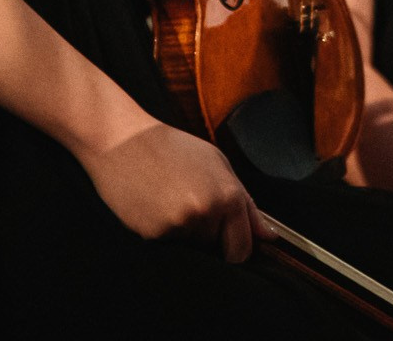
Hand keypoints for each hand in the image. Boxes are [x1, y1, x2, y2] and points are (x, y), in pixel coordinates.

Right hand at [72, 118, 262, 261]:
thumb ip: (247, 204)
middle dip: (210, 235)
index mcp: (229, 195)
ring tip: (171, 198)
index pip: (242, 248)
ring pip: (191, 245)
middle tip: (191, 203)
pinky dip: (163, 230)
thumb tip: (269, 236)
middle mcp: (207, 212)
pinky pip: (167, 243)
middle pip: (216, 247)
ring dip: (186, 231)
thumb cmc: (173, 149)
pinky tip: (154, 204)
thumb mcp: (218, 165)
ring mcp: (179, 225)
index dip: (237, 249)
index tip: (230, 245)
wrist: (123, 142)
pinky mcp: (153, 233)